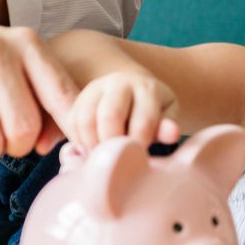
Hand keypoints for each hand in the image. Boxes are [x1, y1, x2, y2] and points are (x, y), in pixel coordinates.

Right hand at [62, 71, 180, 150]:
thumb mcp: (166, 116)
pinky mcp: (79, 98)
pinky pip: (72, 122)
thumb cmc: (153, 110)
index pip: (143, 121)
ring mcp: (95, 88)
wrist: (132, 91)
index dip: (140, 145)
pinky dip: (79, 141)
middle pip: (110, 116)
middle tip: (117, 162)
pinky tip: (91, 151)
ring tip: (103, 158)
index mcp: (147, 88)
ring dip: (93, 145)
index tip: (139, 159)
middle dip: (113, 145)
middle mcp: (119, 82)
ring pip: (86, 119)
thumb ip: (167, 127)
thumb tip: (172, 134)